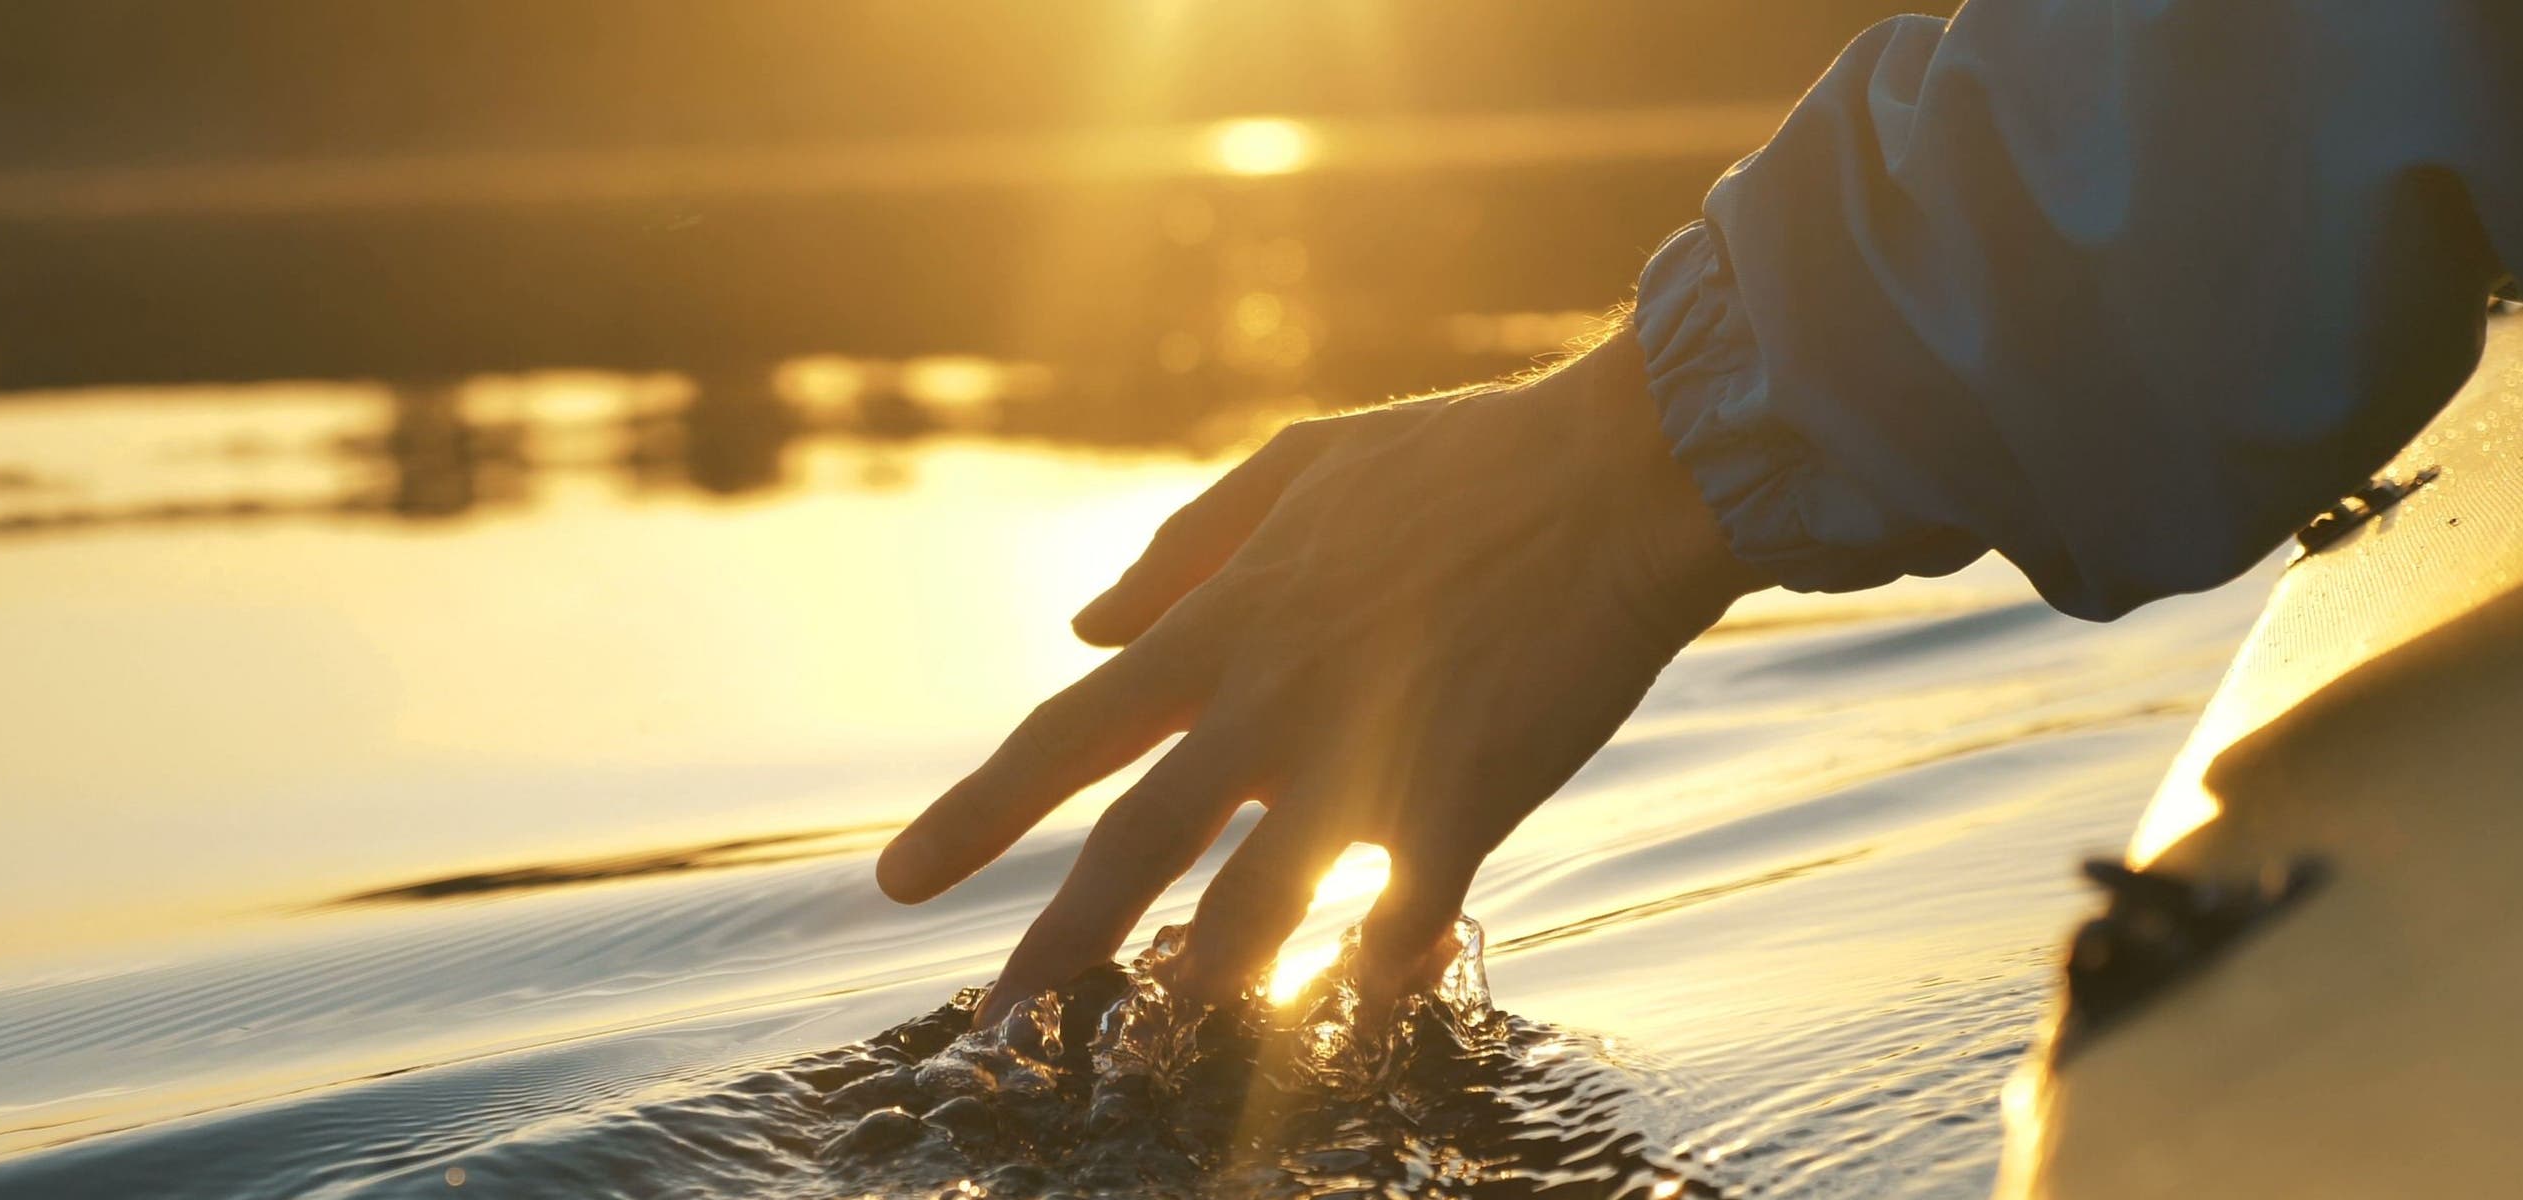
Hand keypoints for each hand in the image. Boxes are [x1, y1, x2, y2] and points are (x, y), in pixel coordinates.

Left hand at [877, 338, 1768, 1018]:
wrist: (1624, 473)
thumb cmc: (1464, 461)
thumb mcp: (1301, 468)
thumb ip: (1183, 548)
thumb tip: (1081, 625)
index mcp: (1226, 622)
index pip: (1066, 733)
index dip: (975, 813)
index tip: (898, 881)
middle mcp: (1272, 700)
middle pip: (1134, 845)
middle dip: (1055, 943)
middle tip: (993, 1020)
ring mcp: (1365, 757)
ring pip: (1252, 908)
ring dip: (1202, 982)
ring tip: (1158, 1037)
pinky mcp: (1461, 803)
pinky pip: (1397, 924)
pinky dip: (1375, 973)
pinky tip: (1362, 1010)